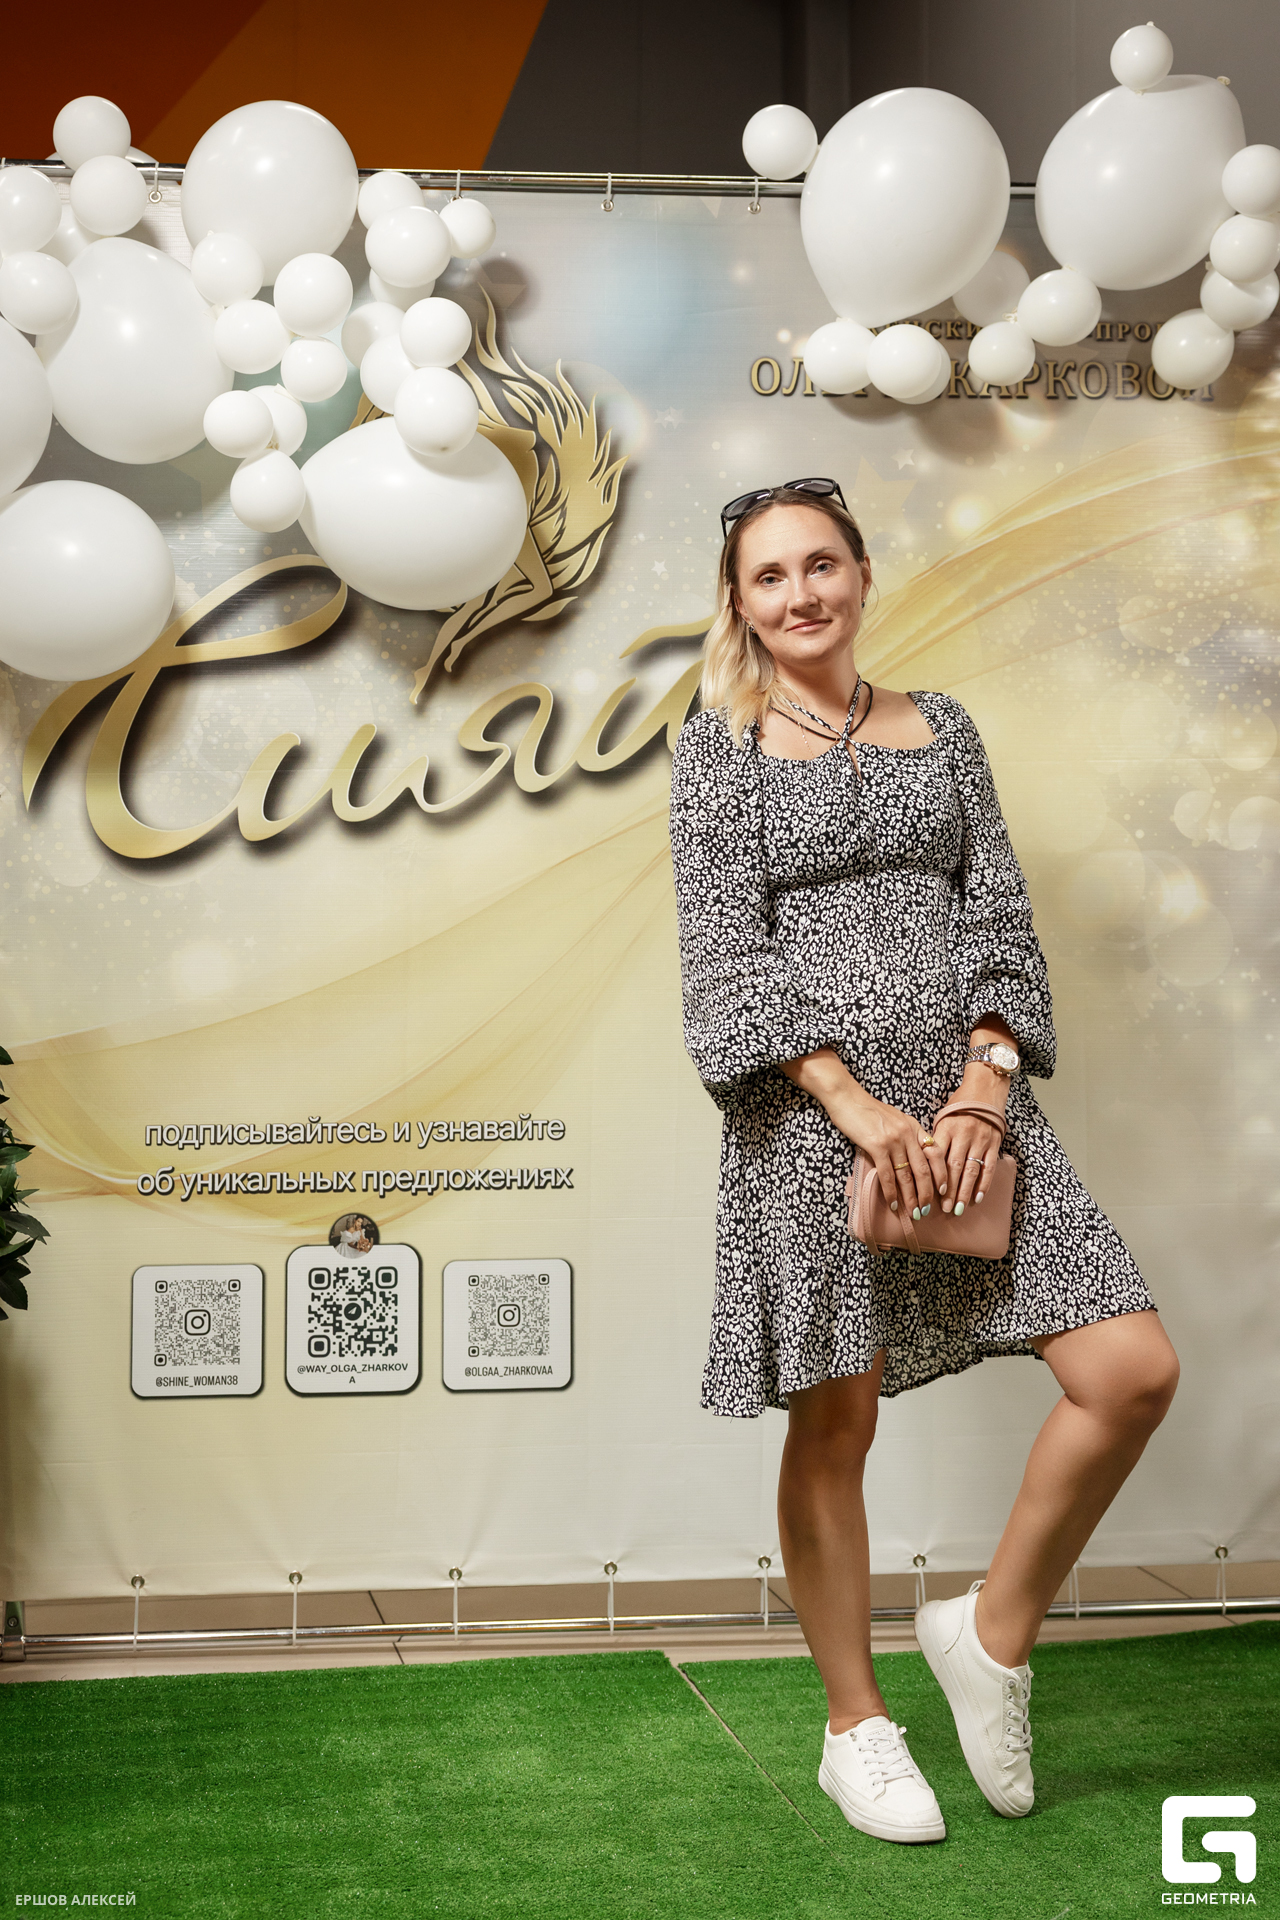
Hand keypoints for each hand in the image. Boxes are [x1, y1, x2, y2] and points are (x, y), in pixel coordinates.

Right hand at [826, 1087, 937, 1220]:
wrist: (847, 1097)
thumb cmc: (867, 1109)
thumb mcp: (894, 1118)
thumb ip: (906, 1134)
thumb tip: (911, 1156)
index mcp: (914, 1126)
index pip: (935, 1153)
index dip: (941, 1174)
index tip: (943, 1190)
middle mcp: (908, 1134)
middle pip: (923, 1169)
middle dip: (927, 1193)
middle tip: (927, 1210)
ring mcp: (893, 1140)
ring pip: (907, 1176)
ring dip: (911, 1198)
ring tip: (913, 1213)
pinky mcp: (877, 1146)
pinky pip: (888, 1175)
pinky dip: (891, 1192)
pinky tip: (894, 1203)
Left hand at [933, 1108, 1002, 1214]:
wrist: (985, 1089)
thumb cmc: (959, 1105)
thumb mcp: (942, 1117)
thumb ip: (937, 1140)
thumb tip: (925, 1165)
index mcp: (946, 1128)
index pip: (937, 1157)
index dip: (933, 1176)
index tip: (927, 1193)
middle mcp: (963, 1135)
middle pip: (953, 1167)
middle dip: (948, 1190)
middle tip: (943, 1209)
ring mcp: (980, 1140)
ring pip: (971, 1170)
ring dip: (964, 1192)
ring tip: (958, 1209)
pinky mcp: (994, 1144)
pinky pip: (988, 1167)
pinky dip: (983, 1184)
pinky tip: (977, 1198)